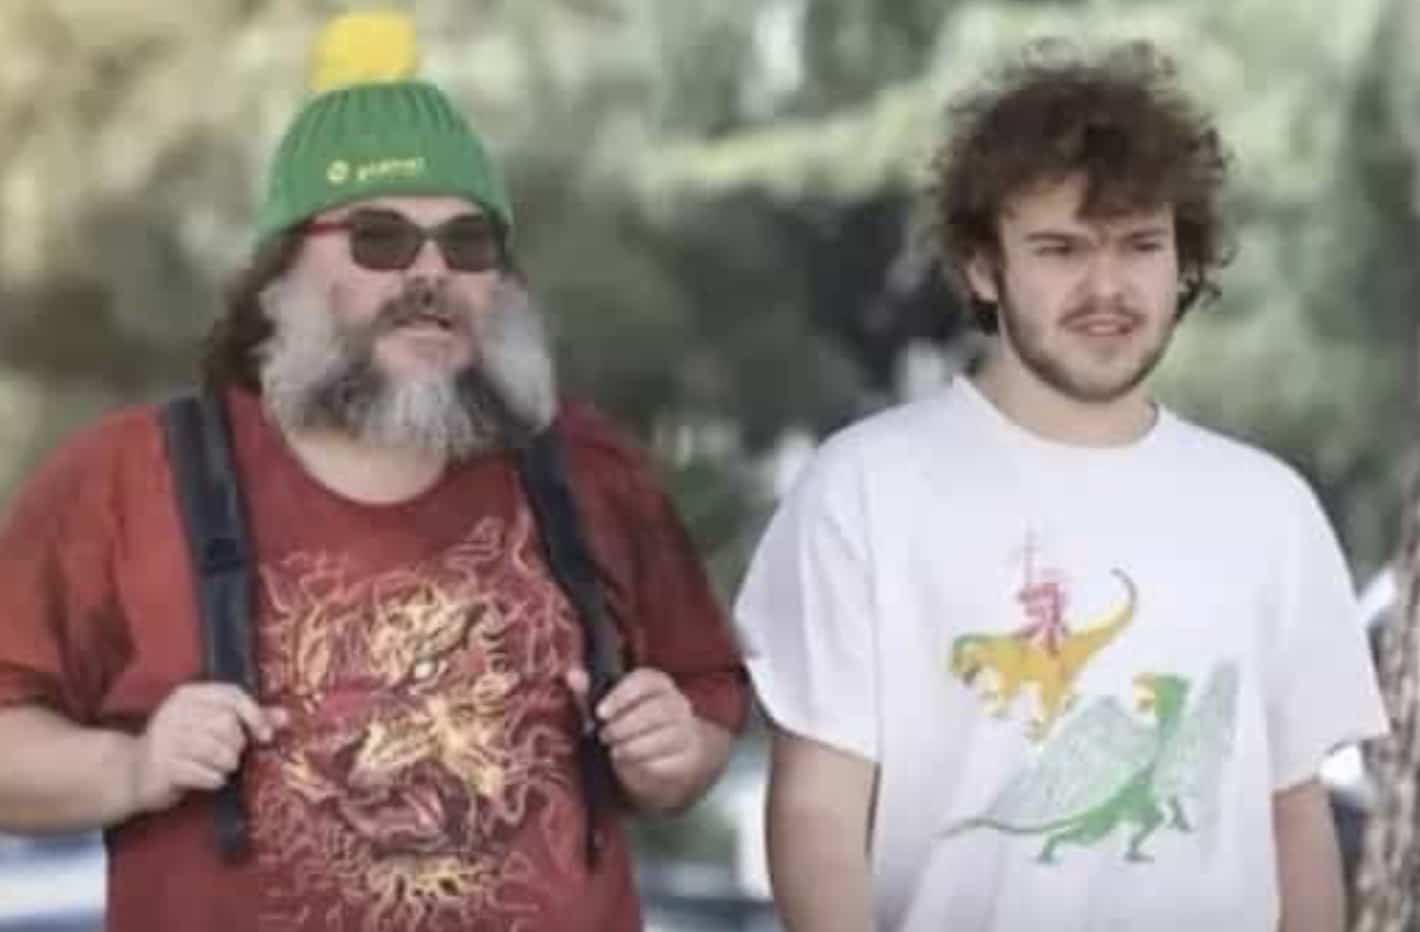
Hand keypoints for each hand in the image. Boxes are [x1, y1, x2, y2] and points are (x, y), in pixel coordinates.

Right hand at [126, 683, 286, 815]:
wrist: (133, 772)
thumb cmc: (181, 745)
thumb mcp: (210, 723)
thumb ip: (248, 718)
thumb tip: (285, 717)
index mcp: (189, 694)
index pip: (232, 696)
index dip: (254, 715)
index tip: (265, 735)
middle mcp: (176, 712)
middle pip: (227, 724)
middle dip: (237, 745)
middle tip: (228, 753)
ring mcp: (166, 739)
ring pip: (219, 751)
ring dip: (227, 765)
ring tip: (218, 766)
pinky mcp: (163, 766)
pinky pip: (206, 774)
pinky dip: (214, 780)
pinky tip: (207, 778)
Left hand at [566, 667, 701, 812]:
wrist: (665, 750)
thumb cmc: (632, 721)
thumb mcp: (609, 706)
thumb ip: (590, 690)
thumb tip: (572, 675)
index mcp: (657, 683)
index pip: (645, 680)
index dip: (622, 695)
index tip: (601, 712)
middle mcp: (675, 701)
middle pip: (657, 710)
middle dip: (625, 725)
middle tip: (604, 736)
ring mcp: (684, 727)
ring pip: (665, 735)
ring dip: (633, 745)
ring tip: (614, 749)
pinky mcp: (686, 753)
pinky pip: (668, 757)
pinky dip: (644, 760)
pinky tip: (628, 759)